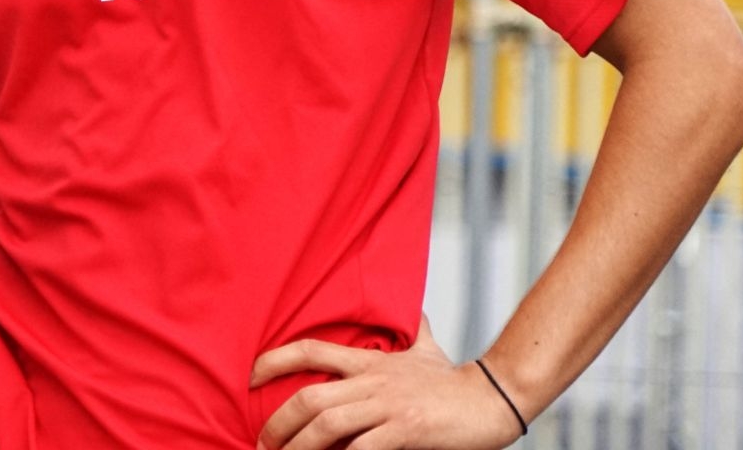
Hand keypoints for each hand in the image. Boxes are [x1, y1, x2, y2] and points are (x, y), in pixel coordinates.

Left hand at [253, 317, 524, 449]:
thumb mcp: (425, 346)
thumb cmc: (453, 379)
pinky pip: (363, 448)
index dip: (274, 360)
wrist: (493, 398)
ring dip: (299, 445)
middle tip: (261, 440)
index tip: (249, 376)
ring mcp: (389, 407)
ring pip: (329, 424)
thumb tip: (410, 308)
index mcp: (370, 361)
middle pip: (311, 396)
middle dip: (278, 421)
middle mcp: (373, 381)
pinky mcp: (407, 431)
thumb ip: (410, 328)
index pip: (311, 350)